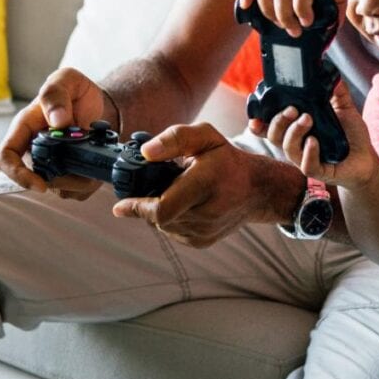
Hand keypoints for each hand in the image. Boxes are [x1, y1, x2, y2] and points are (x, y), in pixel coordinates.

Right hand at [0, 67, 105, 197]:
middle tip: (86, 168)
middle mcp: (33, 149)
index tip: (40, 184)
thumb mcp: (66, 80)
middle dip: (63, 179)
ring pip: (59, 188)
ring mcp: (50, 164)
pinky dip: (91, 183)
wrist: (98, 104)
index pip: (5, 157)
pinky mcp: (68, 174)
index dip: (17, 174)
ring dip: (80, 182)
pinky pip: (77, 191)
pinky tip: (99, 167)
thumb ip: (56, 95)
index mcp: (25, 128)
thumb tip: (57, 122)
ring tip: (96, 163)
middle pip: (36, 178)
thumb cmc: (76, 90)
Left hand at [112, 123, 287, 247]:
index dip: (137, 208)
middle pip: (159, 217)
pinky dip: (172, 218)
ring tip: (178, 191)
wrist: (258, 189)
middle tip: (157, 184)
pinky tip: (185, 204)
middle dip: (150, 202)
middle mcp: (207, 213)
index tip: (120, 206)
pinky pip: (173, 231)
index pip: (162, 209)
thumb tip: (146, 152)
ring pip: (164, 226)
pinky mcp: (203, 241)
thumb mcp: (205, 136)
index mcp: (206, 183)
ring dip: (161, 210)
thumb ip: (174, 139)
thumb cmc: (228, 160)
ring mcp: (205, 231)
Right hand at [263, 82, 377, 188]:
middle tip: (293, 108)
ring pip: (287, 148)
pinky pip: (306, 165)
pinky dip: (308, 152)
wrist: (366, 158)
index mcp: (297, 130)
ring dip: (294, 132)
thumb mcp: (344, 108)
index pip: (270, 128)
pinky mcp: (318, 171)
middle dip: (279, 121)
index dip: (258, 124)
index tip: (255, 116)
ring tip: (308, 118)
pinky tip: (314, 141)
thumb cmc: (351, 135)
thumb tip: (331, 72)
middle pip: (274, 136)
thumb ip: (336, 91)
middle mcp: (297, 145)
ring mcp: (305, 159)